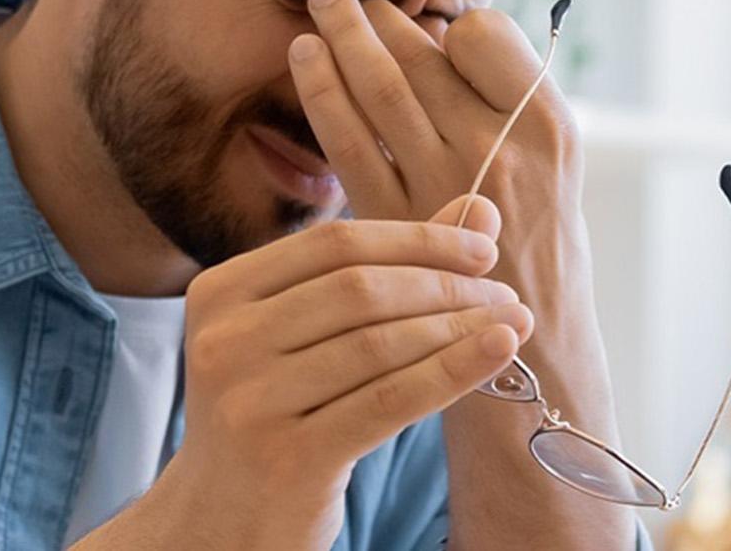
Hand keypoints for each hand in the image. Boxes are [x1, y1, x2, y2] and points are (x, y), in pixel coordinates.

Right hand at [81, 196, 528, 549]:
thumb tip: (478, 210)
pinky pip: (390, 401)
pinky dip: (452, 371)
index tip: (482, 248)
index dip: (417, 238)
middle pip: (359, 288)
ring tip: (511, 323)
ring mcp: (250, 401)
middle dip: (445, 283)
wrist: (223, 519)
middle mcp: (224, 342)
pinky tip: (497, 353)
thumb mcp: (306, 338)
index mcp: (219, 294)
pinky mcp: (288, 457)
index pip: (334, 243)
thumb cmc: (275, 416)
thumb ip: (382, 270)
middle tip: (504, 291)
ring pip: (379, 343)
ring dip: (459, 327)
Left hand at [287, 0, 582, 239]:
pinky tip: (305, 63)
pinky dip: (323, 94)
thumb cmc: (542, 259)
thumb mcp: (556, 175)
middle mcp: (500, 148)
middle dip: (377, 18)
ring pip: (381, 88)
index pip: (484, 36)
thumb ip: (508, 113)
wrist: (535, 356)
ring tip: (321, 7)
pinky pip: (350, 141)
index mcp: (550, 127)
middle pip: (424, 57)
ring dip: (343, 39)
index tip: (428, 28)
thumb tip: (440, 44)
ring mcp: (447, 184)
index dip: (450, 27)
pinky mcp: (397, 220)